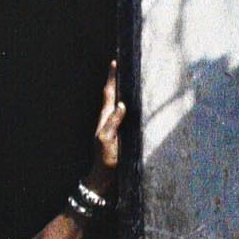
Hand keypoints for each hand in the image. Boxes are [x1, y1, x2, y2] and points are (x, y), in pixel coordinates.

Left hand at [93, 61, 126, 175]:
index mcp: (105, 117)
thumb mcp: (107, 139)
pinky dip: (128, 103)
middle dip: (117, 79)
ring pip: (119, 103)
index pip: (109, 93)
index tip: (115, 62)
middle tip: (123, 64)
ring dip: (123, 90)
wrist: (104, 176)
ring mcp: (115, 125)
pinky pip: (124, 113)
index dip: (111, 78)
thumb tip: (121, 105)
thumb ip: (113, 123)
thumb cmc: (105, 158)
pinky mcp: (120, 133)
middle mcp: (109, 118)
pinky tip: (134, 102)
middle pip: (113, 94)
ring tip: (130, 77)